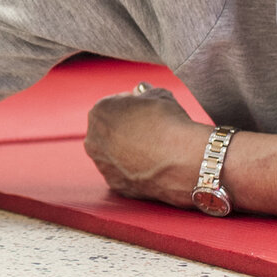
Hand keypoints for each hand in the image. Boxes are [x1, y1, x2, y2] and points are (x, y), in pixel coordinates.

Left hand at [83, 84, 212, 207]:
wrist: (183, 159)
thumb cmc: (170, 123)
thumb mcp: (159, 95)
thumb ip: (145, 92)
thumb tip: (142, 91)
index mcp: (99, 113)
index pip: (114, 105)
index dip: (133, 106)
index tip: (148, 111)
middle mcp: (93, 140)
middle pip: (110, 131)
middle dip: (126, 130)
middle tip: (150, 131)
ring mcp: (102, 165)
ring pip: (114, 154)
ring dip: (128, 151)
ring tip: (154, 150)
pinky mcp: (115, 185)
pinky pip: (124, 174)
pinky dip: (135, 171)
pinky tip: (153, 167)